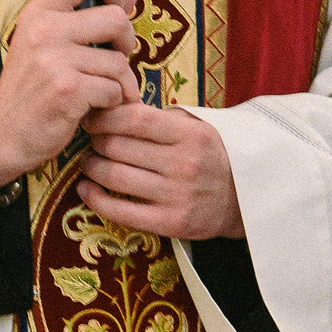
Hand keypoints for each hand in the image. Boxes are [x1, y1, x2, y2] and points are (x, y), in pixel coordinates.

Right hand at [0, 0, 137, 188]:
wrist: (2, 133)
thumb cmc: (32, 87)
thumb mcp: (45, 42)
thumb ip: (83, 17)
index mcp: (39, 13)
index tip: (118, 4)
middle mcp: (44, 30)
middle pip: (115, 19)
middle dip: (127, 42)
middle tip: (116, 59)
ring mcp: (54, 60)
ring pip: (118, 62)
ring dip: (120, 83)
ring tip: (103, 92)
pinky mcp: (67, 90)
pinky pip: (113, 90)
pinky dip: (112, 103)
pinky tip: (94, 108)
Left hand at [80, 101, 241, 240]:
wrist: (244, 201)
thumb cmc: (212, 157)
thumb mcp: (199, 127)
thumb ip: (162, 118)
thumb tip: (116, 108)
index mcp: (190, 135)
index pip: (134, 119)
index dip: (105, 117)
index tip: (93, 119)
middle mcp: (184, 164)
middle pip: (118, 147)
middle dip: (95, 141)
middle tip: (91, 141)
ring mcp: (177, 196)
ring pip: (115, 176)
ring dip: (91, 167)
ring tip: (89, 162)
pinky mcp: (171, 223)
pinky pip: (121, 211)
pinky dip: (95, 199)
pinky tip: (86, 189)